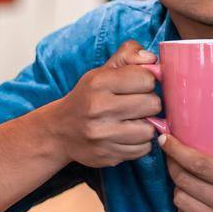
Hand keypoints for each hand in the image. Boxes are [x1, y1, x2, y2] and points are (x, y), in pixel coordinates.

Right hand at [46, 40, 160, 167]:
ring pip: (150, 130)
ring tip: (132, 121)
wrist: (60, 130)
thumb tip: (152, 59)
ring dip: (146, 126)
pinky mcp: (106, 155)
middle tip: (137, 105)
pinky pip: (143, 150)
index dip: (147, 82)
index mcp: (99, 82)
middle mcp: (98, 108)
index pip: (147, 79)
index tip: (138, 86)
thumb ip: (128, 55)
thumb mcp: (103, 71)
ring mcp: (101, 135)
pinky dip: (140, 143)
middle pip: (153, 104)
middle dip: (149, 104)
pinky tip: (127, 136)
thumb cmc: (89, 96)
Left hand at [161, 103, 212, 211]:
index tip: (165, 139)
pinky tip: (192, 204)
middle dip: (173, 165)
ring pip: (180, 201)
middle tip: (172, 157)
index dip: (177, 150)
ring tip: (185, 181)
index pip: (199, 163)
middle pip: (184, 180)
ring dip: (178, 188)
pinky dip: (183, 211)